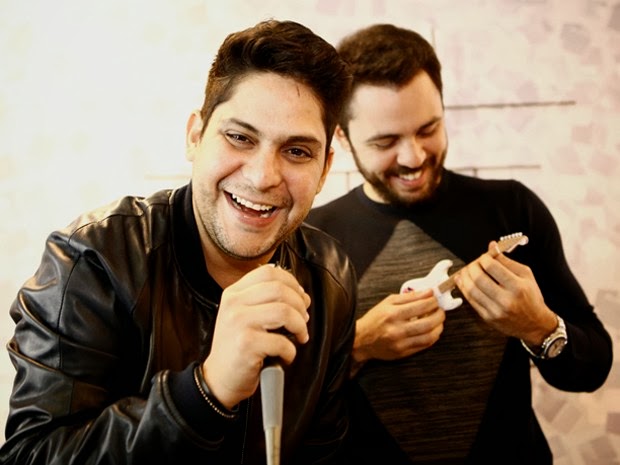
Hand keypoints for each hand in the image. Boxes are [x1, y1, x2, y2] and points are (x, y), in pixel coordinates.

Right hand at [201, 264, 310, 408]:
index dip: (292, 282)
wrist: (219, 378)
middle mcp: (234, 304)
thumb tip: (302, 296)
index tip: (300, 298)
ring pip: (284, 312)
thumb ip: (267, 300)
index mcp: (234, 293)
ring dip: (300, 326)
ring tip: (299, 337)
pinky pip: (282, 342)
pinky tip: (285, 356)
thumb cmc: (238, 347)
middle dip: (300, 305)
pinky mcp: (246, 344)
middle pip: (280, 289)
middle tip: (303, 320)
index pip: (269, 271)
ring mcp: (238, 323)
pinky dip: (291, 351)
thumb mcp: (244, 315)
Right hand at [353, 289, 443, 366]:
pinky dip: (432, 337)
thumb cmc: (374, 319)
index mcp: (393, 313)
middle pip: (428, 322)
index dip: (433, 301)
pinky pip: (424, 345)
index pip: (421, 306)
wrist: (361, 340)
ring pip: (429, 336)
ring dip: (439, 327)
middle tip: (440, 310)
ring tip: (438, 320)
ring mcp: (401, 343)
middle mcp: (397, 329)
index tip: (435, 299)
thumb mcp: (388, 302)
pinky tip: (432, 331)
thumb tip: (428, 292)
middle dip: (439, 314)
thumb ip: (409, 296)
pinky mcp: (403, 353)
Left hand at [454, 241, 556, 343]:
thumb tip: (492, 246)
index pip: (492, 267)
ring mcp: (495, 310)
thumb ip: (507, 260)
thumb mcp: (526, 275)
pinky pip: (471, 301)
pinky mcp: (488, 318)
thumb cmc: (531, 297)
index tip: (484, 257)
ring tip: (465, 271)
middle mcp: (506, 300)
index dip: (484, 258)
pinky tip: (463, 282)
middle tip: (473, 264)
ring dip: (464, 277)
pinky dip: (464, 289)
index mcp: (517, 286)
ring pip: (471, 290)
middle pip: (478, 278)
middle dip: (472, 267)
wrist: (535, 324)